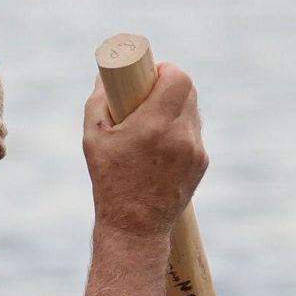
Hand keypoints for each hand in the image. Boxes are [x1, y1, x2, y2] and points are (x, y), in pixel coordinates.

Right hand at [82, 63, 208, 240]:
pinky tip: (159, 146)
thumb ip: (98, 102)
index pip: (177, 78)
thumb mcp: (93, 140)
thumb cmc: (109, 181)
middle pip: (188, 90)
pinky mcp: (202, 162)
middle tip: (149, 92)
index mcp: (154, 125)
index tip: (151, 73)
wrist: (135, 225)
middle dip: (170, 85)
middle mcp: (180, 135)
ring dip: (175, 107)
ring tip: (152, 121)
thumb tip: (104, 76)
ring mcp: (195, 149)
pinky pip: (193, 133)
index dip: (165, 70)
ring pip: (192, 110)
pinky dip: (178, 130)